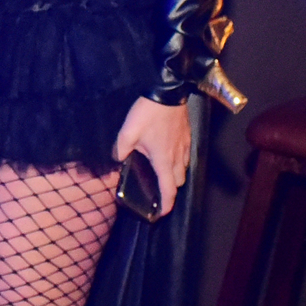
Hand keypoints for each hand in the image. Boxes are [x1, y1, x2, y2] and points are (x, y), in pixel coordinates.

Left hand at [113, 96, 190, 218]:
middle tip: (158, 189)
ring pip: (184, 169)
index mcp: (163, 159)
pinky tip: (168, 154)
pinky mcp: (188, 136)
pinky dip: (179, 161)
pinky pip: (186, 156)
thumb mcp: (128, 131)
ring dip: (175, 175)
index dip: (167, 204)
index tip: (162, 213)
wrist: (168, 92)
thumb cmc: (148, 113)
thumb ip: (121, 149)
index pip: (168, 189)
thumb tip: (117, 159)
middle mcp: (177, 156)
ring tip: (162, 172)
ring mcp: (185, 146)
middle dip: (170, 189)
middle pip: (179, 181)